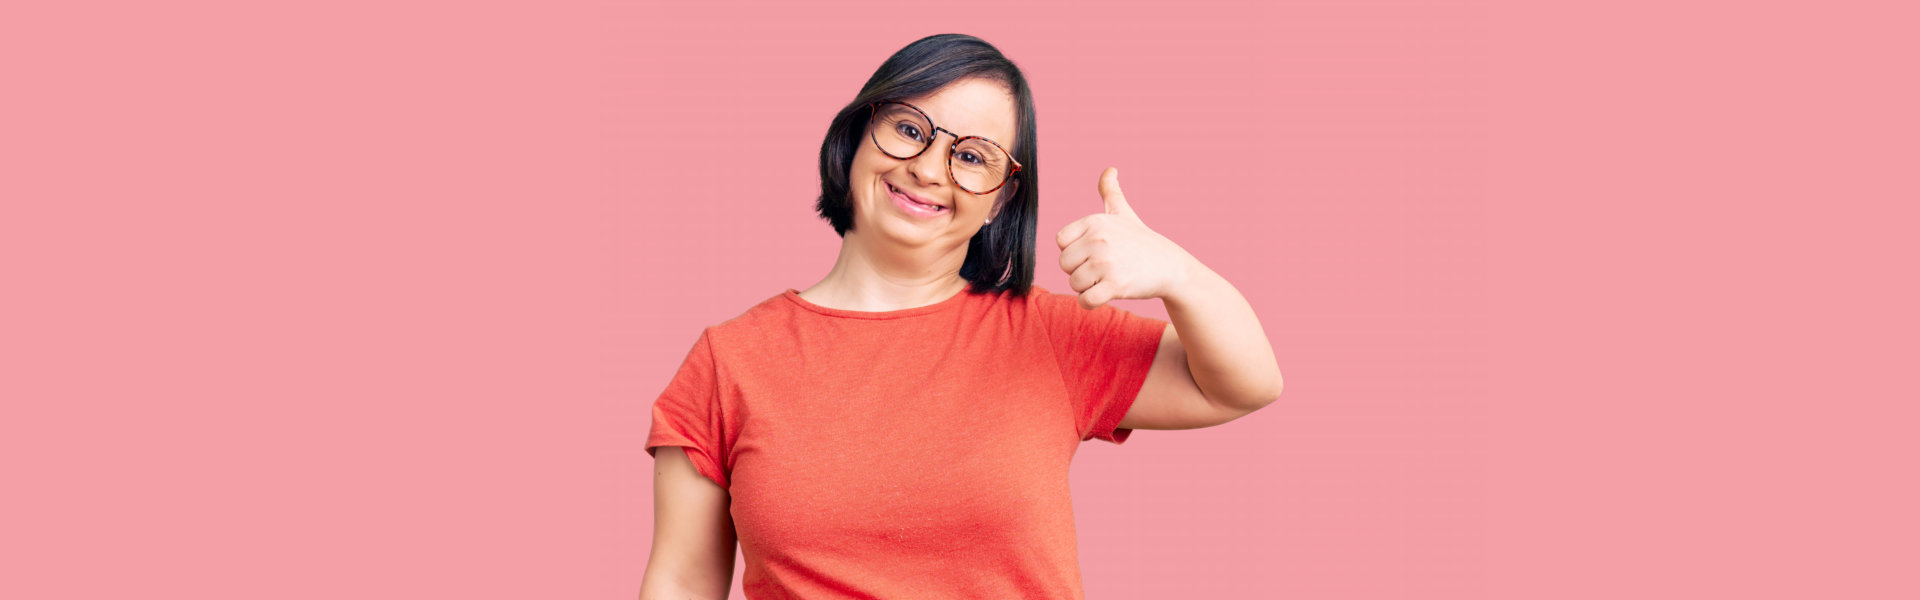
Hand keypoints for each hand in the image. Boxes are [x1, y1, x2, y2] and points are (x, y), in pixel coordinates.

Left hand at [1055, 167, 1196, 309]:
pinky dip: (1091, 302)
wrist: (1170, 266)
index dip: (1074, 250)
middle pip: (1064, 264)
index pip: (1060, 242)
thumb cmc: (1141, 241)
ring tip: (1108, 278)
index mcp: (1094, 222)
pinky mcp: (1115, 285)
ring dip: (1087, 287)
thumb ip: (1110, 191)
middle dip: (1079, 270)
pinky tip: (1106, 294)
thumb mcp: (1124, 212)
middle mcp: (1098, 240)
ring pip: (1074, 284)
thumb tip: (1110, 169)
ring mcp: (1106, 263)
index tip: (1093, 251)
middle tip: (1102, 268)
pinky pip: (1085, 300)